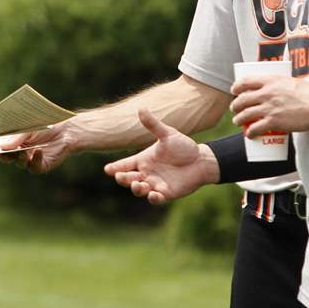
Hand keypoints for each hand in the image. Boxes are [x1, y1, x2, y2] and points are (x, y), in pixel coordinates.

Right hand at [0, 120, 73, 172]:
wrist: (65, 131)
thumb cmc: (45, 126)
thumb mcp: (28, 128)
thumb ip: (16, 137)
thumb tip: (2, 147)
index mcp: (12, 142)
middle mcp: (18, 153)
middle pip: (7, 158)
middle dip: (4, 155)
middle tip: (2, 152)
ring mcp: (29, 160)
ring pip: (20, 163)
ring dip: (20, 157)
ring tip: (23, 151)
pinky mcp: (41, 165)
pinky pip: (34, 166)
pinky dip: (36, 159)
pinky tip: (38, 151)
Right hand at [102, 109, 216, 204]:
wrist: (201, 160)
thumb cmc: (183, 147)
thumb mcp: (167, 134)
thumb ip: (153, 125)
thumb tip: (141, 108)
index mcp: (143, 160)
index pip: (124, 164)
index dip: (115, 168)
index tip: (107, 169)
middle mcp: (146, 173)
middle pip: (128, 178)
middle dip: (123, 179)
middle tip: (121, 177)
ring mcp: (155, 184)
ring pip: (140, 190)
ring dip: (137, 189)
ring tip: (139, 185)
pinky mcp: (166, 193)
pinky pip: (157, 199)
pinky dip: (154, 198)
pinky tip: (154, 194)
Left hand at [231, 76, 308, 137]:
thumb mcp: (290, 81)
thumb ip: (280, 83)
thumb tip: (276, 86)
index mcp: (270, 81)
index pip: (245, 81)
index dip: (236, 87)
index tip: (234, 90)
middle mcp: (266, 94)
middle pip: (242, 99)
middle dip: (236, 106)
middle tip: (236, 109)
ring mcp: (269, 108)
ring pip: (245, 114)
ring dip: (238, 119)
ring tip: (238, 122)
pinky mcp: (273, 122)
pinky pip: (255, 128)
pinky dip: (250, 132)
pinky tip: (249, 135)